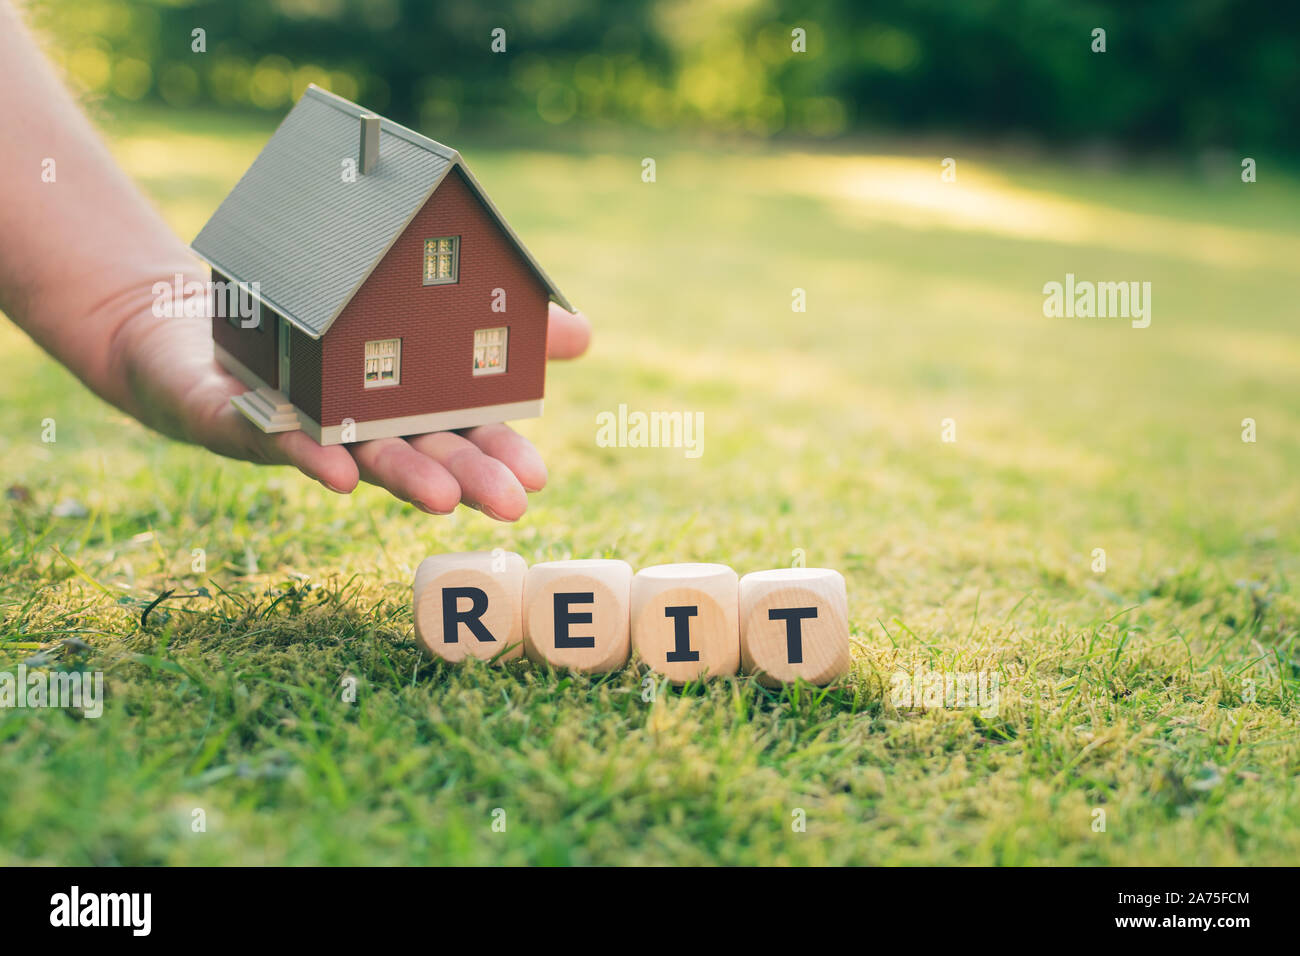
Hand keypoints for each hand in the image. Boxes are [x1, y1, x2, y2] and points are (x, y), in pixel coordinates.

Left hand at [108, 292, 589, 520]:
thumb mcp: (409, 310)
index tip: (540, 477)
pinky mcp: (244, 421)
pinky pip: (277, 441)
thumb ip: (493, 323)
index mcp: (406, 406)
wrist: (195, 333)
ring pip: (361, 456)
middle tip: (512, 505)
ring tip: (442, 500)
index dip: (502, 453)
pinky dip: (310, 457)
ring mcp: (306, 429)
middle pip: (424, 453)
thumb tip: (585, 336)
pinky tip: (339, 473)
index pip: (466, 431)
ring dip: (404, 478)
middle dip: (469, 478)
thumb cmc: (316, 327)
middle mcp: (363, 428)